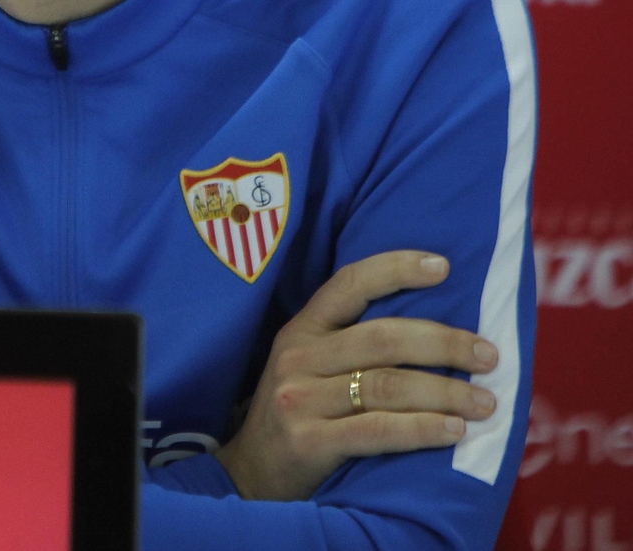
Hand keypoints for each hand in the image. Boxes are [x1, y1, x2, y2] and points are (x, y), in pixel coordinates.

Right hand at [214, 250, 498, 500]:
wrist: (251, 475)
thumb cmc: (300, 415)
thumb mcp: (309, 368)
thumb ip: (350, 346)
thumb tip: (436, 331)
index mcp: (301, 330)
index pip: (348, 284)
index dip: (395, 269)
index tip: (443, 266)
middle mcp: (298, 357)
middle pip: (382, 338)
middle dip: (444, 343)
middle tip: (489, 356)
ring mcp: (300, 399)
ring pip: (387, 385)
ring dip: (446, 391)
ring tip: (486, 402)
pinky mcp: (309, 441)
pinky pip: (378, 430)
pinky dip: (423, 428)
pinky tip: (455, 430)